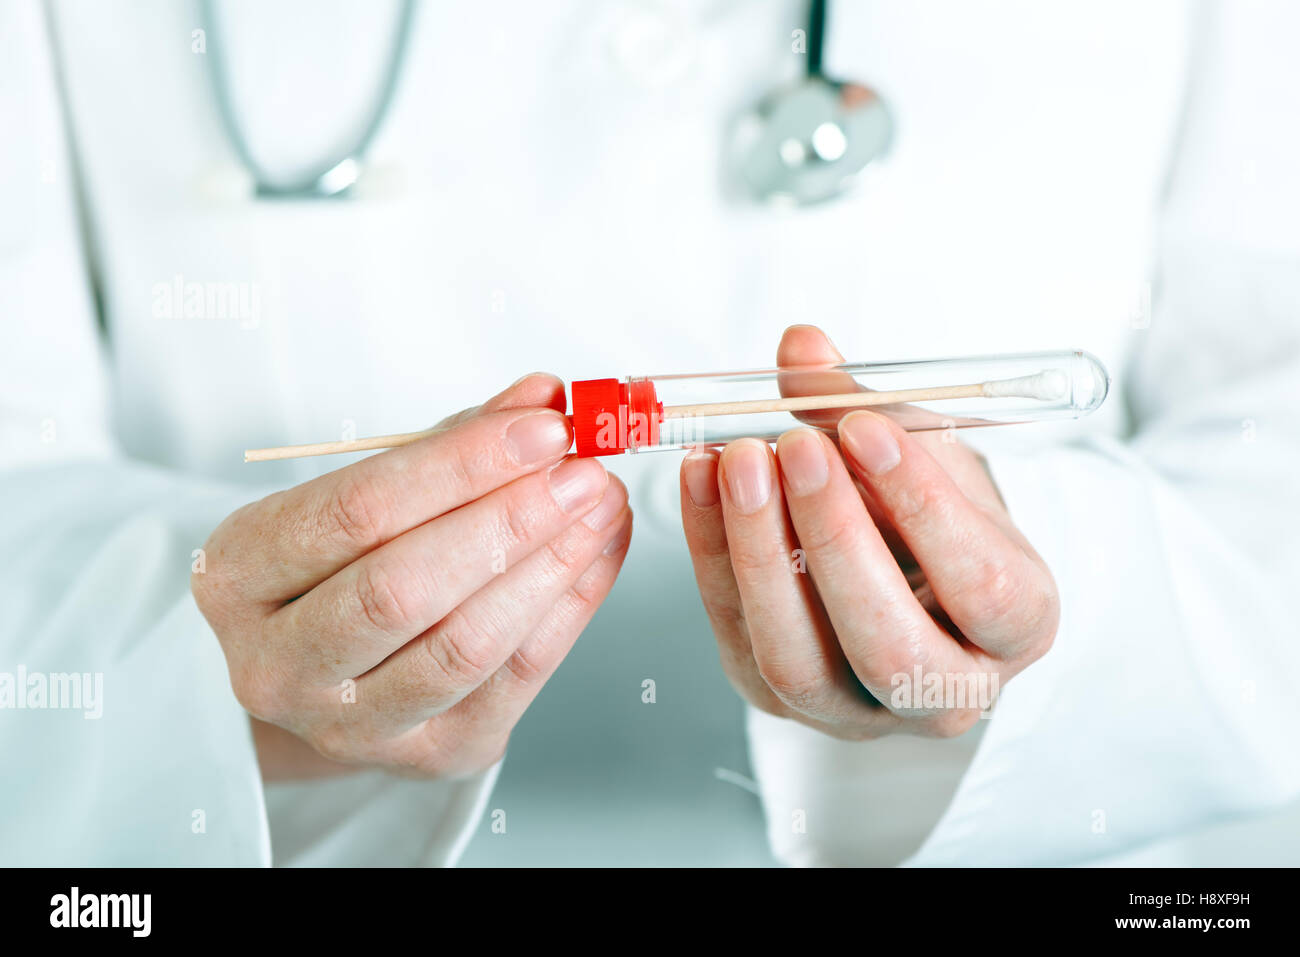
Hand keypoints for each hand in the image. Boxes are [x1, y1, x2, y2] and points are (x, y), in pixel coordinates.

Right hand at [193, 374, 632, 779]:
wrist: (330, 671)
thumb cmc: (344, 563)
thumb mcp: (372, 489)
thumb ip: (453, 441)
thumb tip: (541, 400)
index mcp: (239, 576)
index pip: (356, 511)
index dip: (458, 466)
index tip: (539, 427)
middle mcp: (278, 665)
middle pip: (404, 588)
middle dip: (509, 519)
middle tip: (581, 470)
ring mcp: (351, 726)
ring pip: (465, 644)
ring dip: (550, 564)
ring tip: (601, 504)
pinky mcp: (431, 754)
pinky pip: (515, 678)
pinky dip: (571, 606)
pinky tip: (599, 551)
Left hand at [680, 326, 1057, 738]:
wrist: (905, 576)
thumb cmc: (933, 516)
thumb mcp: (928, 456)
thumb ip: (869, 406)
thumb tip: (802, 347)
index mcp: (1016, 628)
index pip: (982, 587)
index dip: (923, 506)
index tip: (868, 429)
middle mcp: (944, 692)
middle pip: (888, 646)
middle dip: (834, 539)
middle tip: (796, 446)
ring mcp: (856, 712)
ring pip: (797, 660)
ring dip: (758, 551)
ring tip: (737, 458)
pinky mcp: (779, 699)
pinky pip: (735, 635)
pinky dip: (712, 552)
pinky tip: (702, 479)